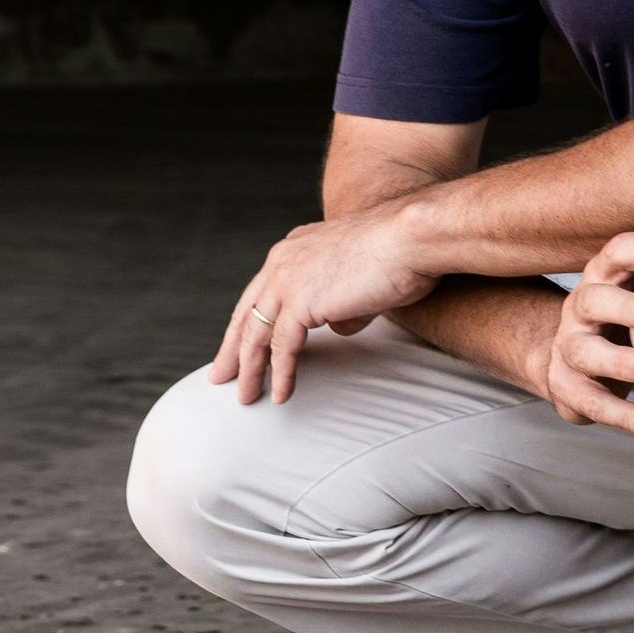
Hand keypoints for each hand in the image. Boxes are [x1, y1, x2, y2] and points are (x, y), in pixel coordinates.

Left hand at [213, 204, 440, 403]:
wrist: (412, 236)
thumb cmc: (403, 251)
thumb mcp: (364, 276)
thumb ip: (344, 301)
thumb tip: (338, 326)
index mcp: (295, 248)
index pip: (261, 291)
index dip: (250, 321)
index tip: (242, 344)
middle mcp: (283, 261)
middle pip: (247, 313)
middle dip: (232, 349)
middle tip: (221, 375)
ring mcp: (287, 281)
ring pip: (257, 335)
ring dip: (251, 370)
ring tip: (246, 396)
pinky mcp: (300, 303)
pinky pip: (281, 347)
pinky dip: (280, 374)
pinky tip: (279, 395)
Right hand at [540, 229, 633, 435]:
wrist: (572, 360)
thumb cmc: (624, 315)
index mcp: (602, 278)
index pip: (615, 254)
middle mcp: (579, 310)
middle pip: (593, 301)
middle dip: (628, 308)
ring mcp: (569, 350)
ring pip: (587, 354)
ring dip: (622, 363)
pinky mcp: (568, 389)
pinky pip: (595, 404)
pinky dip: (627, 416)